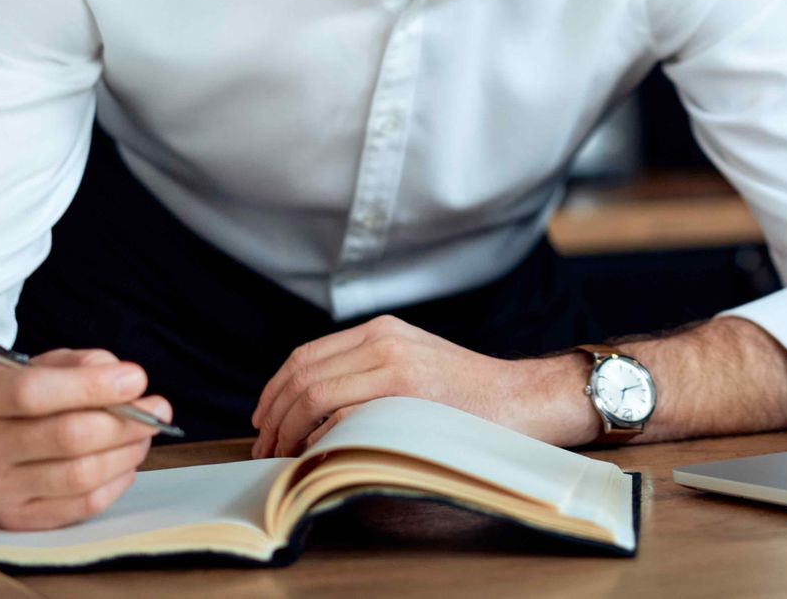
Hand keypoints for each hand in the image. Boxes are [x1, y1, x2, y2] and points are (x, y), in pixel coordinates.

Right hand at [0, 349, 172, 529]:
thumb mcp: (24, 367)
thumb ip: (75, 364)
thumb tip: (124, 381)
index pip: (35, 394)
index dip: (93, 386)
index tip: (137, 378)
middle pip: (67, 438)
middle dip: (126, 421)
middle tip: (158, 409)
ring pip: (80, 475)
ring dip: (128, 451)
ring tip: (144, 433)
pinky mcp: (14, 520)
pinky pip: (81, 506)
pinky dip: (116, 481)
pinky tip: (124, 461)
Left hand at [249, 315, 595, 456]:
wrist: (523, 399)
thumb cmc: (470, 392)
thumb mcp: (414, 362)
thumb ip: (369, 370)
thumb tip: (312, 406)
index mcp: (382, 331)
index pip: (306, 357)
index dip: (274, 391)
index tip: (263, 420)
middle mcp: (384, 341)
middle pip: (302, 375)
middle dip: (273, 416)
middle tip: (265, 447)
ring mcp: (396, 367)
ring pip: (314, 393)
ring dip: (288, 430)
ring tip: (282, 455)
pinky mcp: (407, 396)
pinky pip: (342, 414)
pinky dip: (318, 436)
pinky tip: (314, 453)